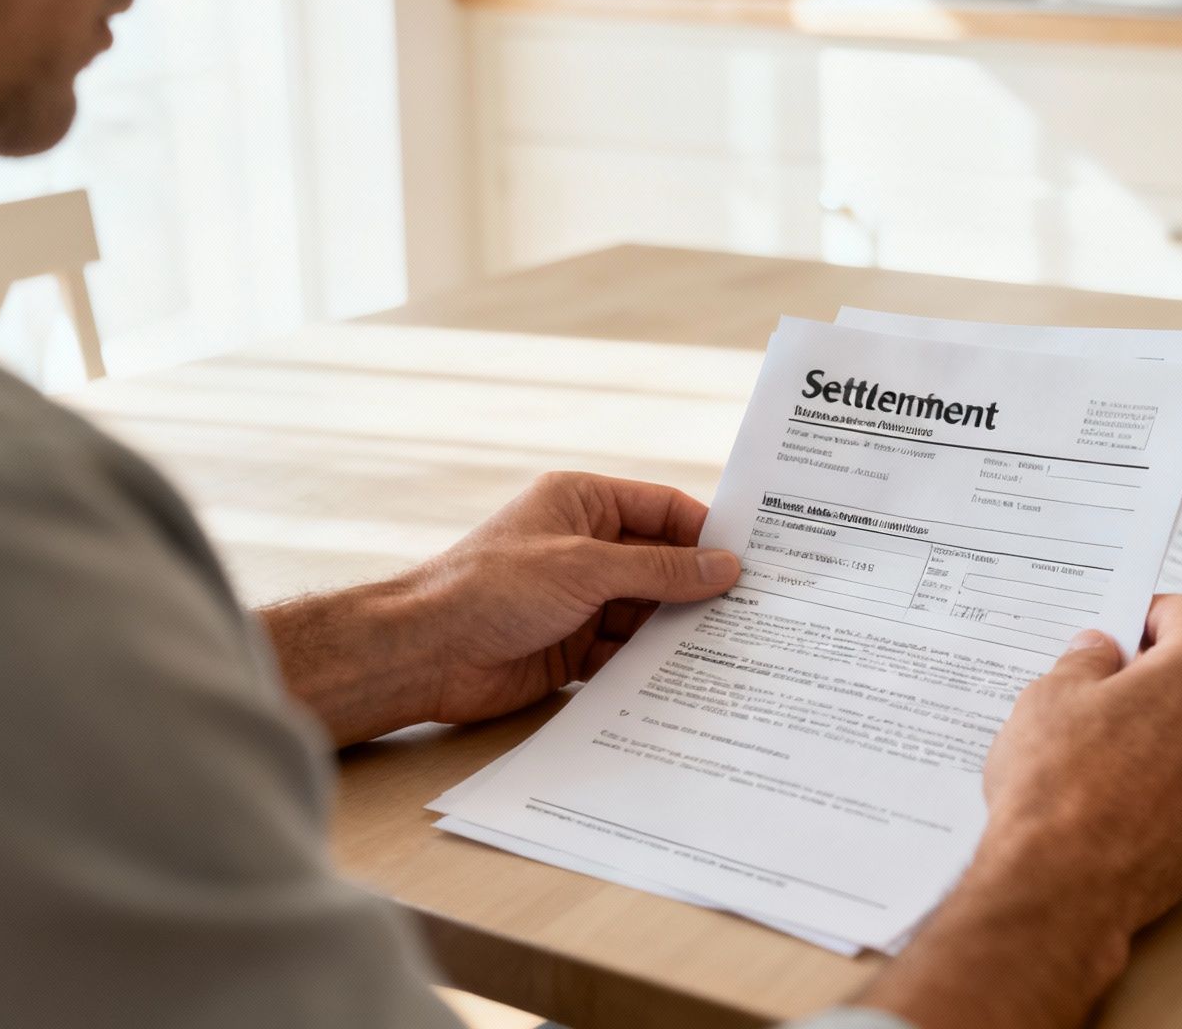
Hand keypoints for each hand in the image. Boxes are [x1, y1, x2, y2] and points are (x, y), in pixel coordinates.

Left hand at [262, 472, 740, 745]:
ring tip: (733, 647)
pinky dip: (651, 664)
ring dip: (678, 630)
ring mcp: (578, 599)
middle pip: (660, 564)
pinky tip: (688, 677)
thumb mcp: (585, 568)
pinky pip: (625, 652)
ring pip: (647, 612)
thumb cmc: (490, 587)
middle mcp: (583, 548)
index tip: (753, 559)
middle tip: (757, 609)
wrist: (424, 653)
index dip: (706, 532)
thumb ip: (659, 570)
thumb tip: (725, 567)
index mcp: (582, 504)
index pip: (662, 509)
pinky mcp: (572, 648)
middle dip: (698, 587)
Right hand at [856, 594, 1181, 1028]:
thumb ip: (1085, 661)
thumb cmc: (1058, 785)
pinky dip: (1164, 785)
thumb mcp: (1050, 696)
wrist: (1064, 887)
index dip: (1151, 614)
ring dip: (1160, 734)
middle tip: (1097, 692)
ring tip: (1098, 755)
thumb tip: (1099, 652)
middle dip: (1153, 678)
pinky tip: (1113, 800)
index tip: (1123, 626)